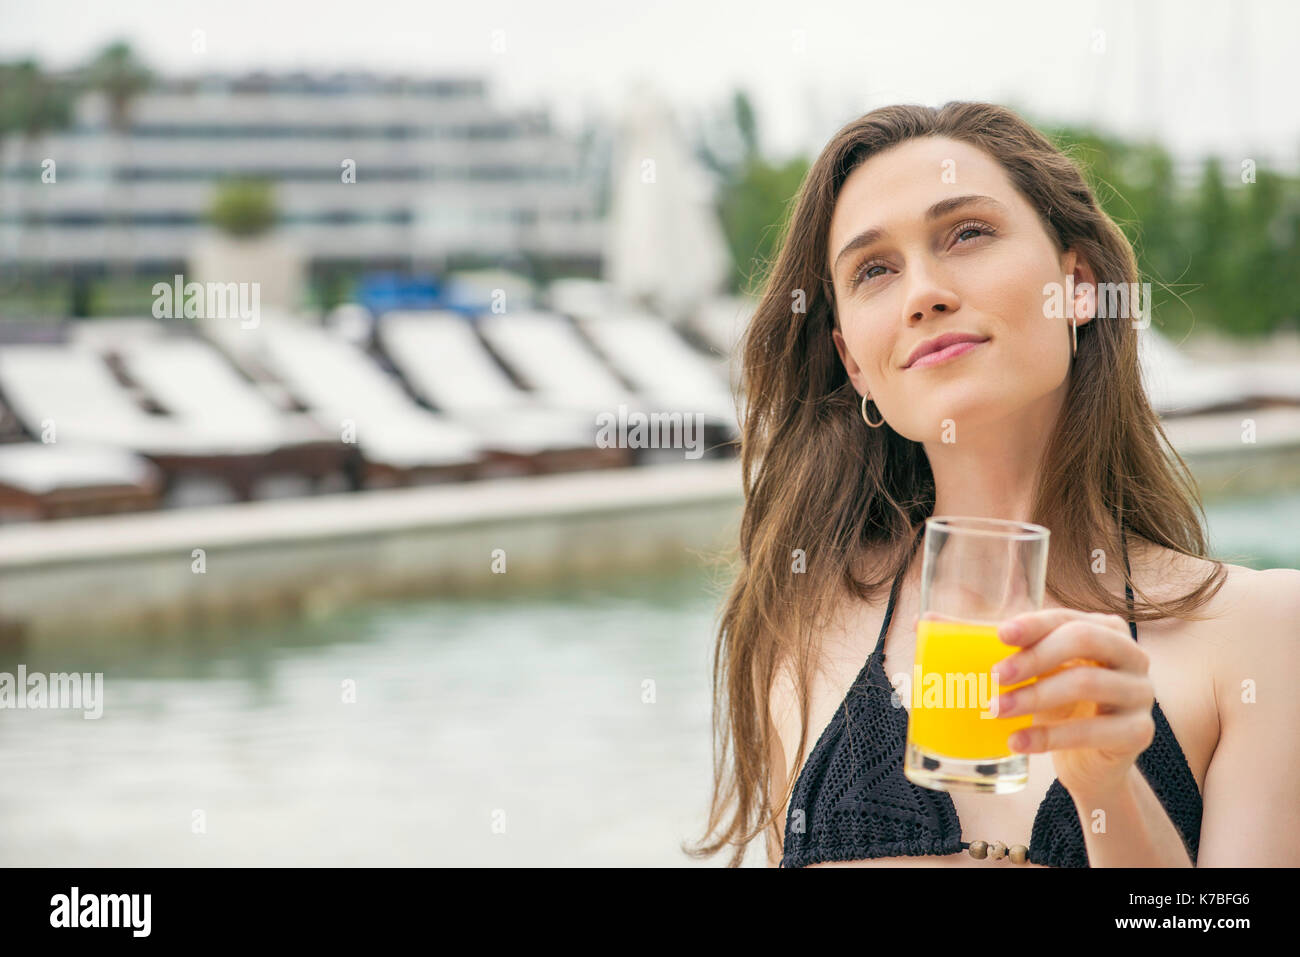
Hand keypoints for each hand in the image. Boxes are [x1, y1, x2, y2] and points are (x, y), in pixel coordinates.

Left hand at [990, 609, 1155, 798]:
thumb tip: (929, 620)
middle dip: (1035, 656)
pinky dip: (1049, 737)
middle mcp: (1131, 655)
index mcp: (1105, 630)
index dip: (1033, 623)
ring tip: (996, 710)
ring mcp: (1140, 693)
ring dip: (1035, 696)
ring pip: (1087, 683)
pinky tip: (1016, 742)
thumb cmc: (1059, 706)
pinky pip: (1093, 730)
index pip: (1067, 617)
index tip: (1000, 635)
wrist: (1089, 763)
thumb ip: (994, 647)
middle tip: (995, 676)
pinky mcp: (1139, 732)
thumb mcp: (1033, 673)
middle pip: (1083, 640)